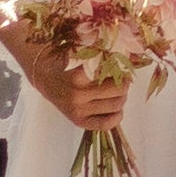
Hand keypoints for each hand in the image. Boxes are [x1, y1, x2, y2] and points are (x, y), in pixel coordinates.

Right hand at [3, 23, 131, 130]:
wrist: (45, 76)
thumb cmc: (66, 61)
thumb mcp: (82, 53)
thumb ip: (103, 54)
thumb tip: (131, 57)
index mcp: (79, 75)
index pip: (114, 73)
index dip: (122, 68)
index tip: (122, 64)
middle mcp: (78, 94)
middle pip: (119, 90)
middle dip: (125, 82)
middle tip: (123, 78)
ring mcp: (78, 110)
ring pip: (116, 105)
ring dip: (122, 97)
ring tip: (117, 91)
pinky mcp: (78, 121)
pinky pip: (106, 124)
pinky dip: (117, 116)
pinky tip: (116, 109)